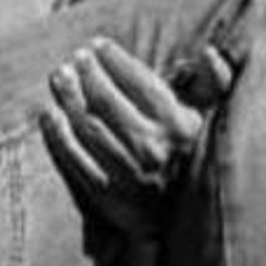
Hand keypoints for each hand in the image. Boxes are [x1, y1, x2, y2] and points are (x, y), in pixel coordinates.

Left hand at [41, 37, 230, 237]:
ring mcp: (128, 173)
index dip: (115, 60)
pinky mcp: (108, 196)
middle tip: (72, 59)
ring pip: (89, 128)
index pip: (140, 83)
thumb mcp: (216, 121)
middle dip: (87, 75)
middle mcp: (152, 148)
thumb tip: (207, 53)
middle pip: (108, 103)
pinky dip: (59, 137)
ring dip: (69, 99)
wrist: (185, 220)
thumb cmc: (199, 161)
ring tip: (58, 78)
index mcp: (178, 126)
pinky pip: (77, 161)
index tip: (97, 45)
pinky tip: (48, 115)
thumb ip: (217, 84)